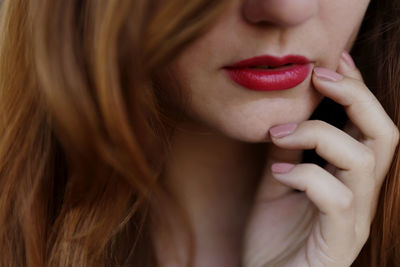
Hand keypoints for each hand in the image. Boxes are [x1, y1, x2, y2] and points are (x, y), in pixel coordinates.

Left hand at [242, 52, 399, 266]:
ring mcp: (354, 221)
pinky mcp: (340, 243)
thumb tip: (286, 115)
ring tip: (278, 131)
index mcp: (347, 180)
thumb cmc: (272, 238)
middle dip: (355, 96)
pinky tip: (277, 171)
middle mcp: (360, 197)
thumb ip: (287, 152)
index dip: (357, 89)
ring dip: (318, 133)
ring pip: (363, 160)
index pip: (368, 126)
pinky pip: (336, 198)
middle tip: (319, 75)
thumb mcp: (276, 184)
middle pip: (385, 134)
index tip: (333, 61)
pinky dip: (304, 175)